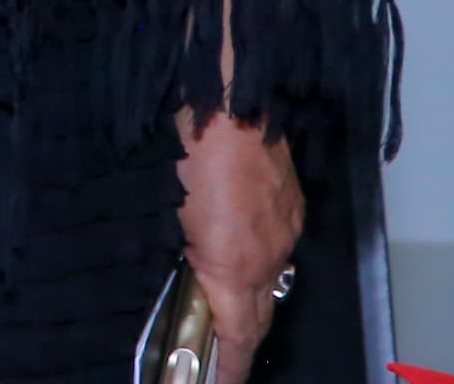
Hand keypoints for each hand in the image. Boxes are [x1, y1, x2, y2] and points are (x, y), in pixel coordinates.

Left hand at [176, 110, 303, 372]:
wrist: (226, 97)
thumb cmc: (182, 148)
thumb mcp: (160, 209)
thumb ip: (175, 251)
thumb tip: (178, 270)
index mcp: (233, 264)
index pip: (239, 333)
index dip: (230, 365)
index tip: (220, 381)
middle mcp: (269, 254)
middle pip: (260, 311)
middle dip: (241, 335)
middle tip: (218, 352)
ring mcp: (285, 227)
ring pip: (270, 274)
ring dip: (248, 290)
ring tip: (223, 298)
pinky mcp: (292, 202)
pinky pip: (278, 242)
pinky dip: (258, 253)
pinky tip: (236, 242)